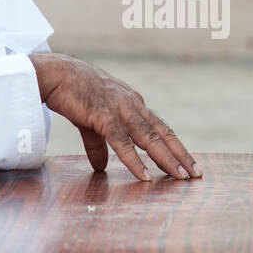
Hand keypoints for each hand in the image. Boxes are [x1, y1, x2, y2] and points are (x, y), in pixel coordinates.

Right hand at [29, 53, 199, 181]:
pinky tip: (146, 176)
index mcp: (133, 104)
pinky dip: (135, 160)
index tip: (188, 162)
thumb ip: (98, 144)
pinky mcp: (104, 116)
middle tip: (196, 174)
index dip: (175, 146)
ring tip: (180, 177)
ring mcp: (120, 110)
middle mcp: (133, 105)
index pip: (160, 128)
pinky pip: (123, 142)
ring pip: (150, 138)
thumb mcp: (91, 121)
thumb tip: (102, 166)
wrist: (56, 75)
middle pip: (163, 133)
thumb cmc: (73, 93)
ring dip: (167, 159)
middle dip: (181, 155)